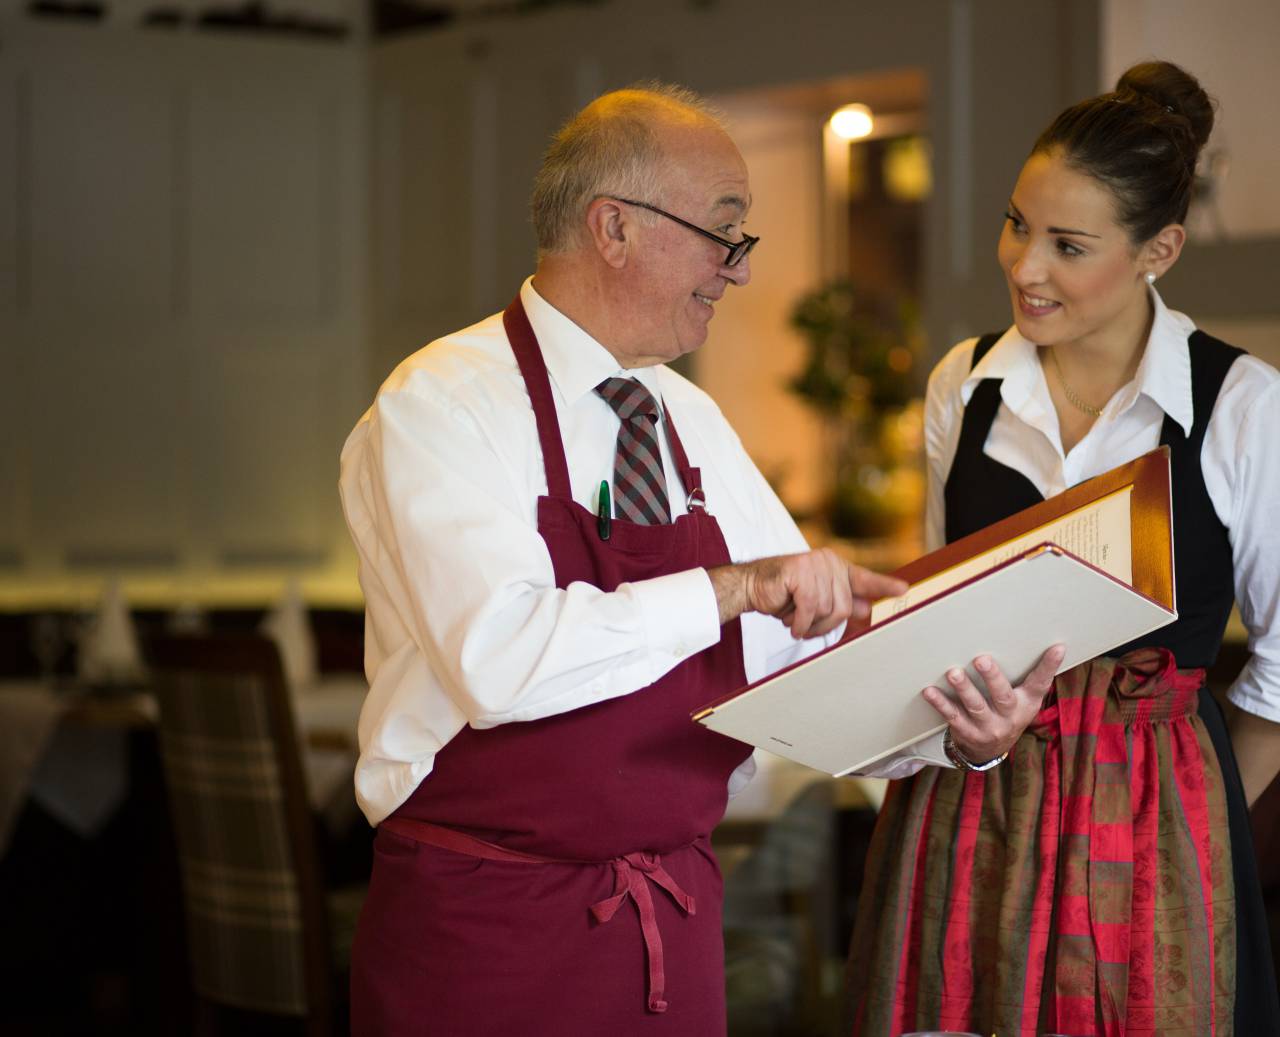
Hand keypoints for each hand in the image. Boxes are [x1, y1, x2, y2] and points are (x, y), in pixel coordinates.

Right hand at [709, 550, 907, 639]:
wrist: (751, 587)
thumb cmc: (783, 595)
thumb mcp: (815, 601)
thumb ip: (840, 602)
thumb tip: (865, 609)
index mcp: (835, 567)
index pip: (864, 579)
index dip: (884, 586)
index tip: (904, 589)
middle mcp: (828, 562)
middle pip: (844, 608)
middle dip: (823, 623)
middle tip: (804, 622)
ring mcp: (814, 565)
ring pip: (826, 610)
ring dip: (808, 624)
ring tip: (793, 615)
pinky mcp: (799, 572)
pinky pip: (809, 608)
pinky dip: (799, 622)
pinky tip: (789, 618)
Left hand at [922, 644, 1065, 763]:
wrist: (990, 750)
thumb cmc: (1007, 712)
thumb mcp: (1023, 699)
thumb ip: (1026, 676)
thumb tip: (1039, 641)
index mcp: (1026, 703)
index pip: (1040, 683)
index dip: (1049, 666)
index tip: (1057, 647)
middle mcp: (1009, 716)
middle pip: (1002, 696)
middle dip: (992, 677)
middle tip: (981, 658)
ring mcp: (988, 727)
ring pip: (975, 707)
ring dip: (964, 688)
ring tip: (953, 673)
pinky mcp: (968, 733)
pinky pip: (953, 717)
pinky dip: (941, 704)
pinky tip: (930, 691)